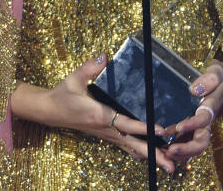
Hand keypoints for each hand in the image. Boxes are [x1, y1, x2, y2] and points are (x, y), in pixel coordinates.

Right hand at [10, 55, 177, 173]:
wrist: (50, 111)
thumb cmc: (63, 94)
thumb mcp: (74, 79)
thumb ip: (90, 68)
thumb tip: (104, 57)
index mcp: (100, 116)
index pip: (126, 123)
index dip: (144, 128)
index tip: (161, 131)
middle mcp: (106, 129)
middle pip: (134, 145)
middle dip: (153, 155)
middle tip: (172, 166)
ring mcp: (106, 135)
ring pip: (132, 149)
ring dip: (150, 157)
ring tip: (168, 166)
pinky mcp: (106, 135)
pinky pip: (126, 147)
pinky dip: (140, 153)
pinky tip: (151, 158)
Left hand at [162, 59, 222, 163]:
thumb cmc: (219, 77)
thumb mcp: (216, 73)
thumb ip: (209, 80)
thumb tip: (194, 90)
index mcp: (210, 109)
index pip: (203, 120)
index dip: (193, 125)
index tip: (180, 126)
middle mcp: (205, 122)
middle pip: (200, 142)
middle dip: (187, 149)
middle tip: (170, 151)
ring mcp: (199, 127)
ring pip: (192, 146)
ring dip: (180, 152)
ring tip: (163, 154)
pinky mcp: (192, 128)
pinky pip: (185, 141)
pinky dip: (176, 147)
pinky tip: (162, 148)